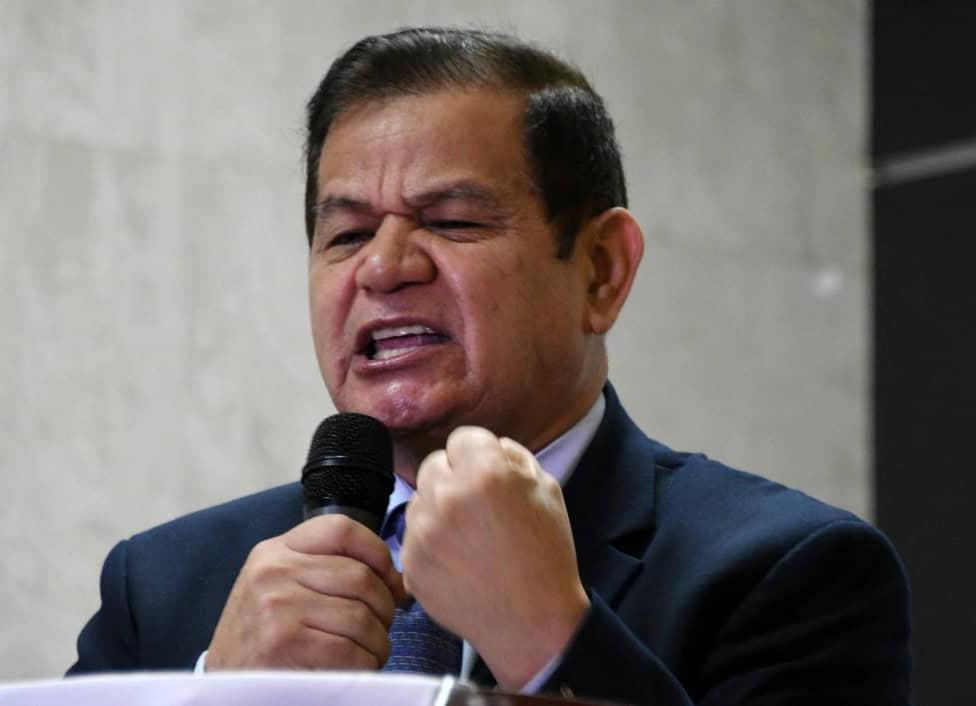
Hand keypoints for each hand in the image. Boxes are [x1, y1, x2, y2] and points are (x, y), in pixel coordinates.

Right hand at [206, 514, 405, 669]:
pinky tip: (353, 670)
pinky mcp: (284, 644)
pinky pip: (350, 650)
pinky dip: (364, 665)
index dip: (378, 553)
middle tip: (378, 630)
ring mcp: (277, 606)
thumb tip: (398, 582)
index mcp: (275, 551)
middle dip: (384, 608)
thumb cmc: (263, 641)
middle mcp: (274, 571)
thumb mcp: (282, 590)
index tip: (389, 581)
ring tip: (366, 654)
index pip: (342, 529)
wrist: (220, 690)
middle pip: (361, 577)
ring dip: (377, 643)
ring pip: (361, 616)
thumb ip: (328, 573)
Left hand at [402, 427, 589, 688]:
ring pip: (420, 497)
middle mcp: (448, 496)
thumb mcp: (548, 490)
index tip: (488, 474)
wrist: (531, 622)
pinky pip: (412, 534)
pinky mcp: (410, 562)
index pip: (463, 438)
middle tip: (478, 506)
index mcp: (486, 472)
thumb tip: (491, 446)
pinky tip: (458, 558)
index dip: (479, 454)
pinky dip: (430, 540)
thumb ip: (515, 456)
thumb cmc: (546, 555)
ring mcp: (424, 531)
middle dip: (455, 477)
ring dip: (438, 507)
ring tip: (469, 536)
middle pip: (435, 464)